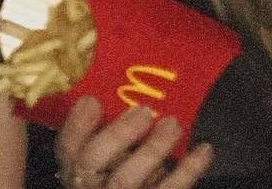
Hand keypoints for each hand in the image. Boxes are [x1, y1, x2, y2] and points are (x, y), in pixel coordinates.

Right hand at [56, 97, 212, 187]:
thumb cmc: (114, 176)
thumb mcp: (100, 156)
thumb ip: (101, 132)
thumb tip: (112, 92)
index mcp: (74, 167)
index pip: (67, 146)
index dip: (77, 124)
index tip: (93, 99)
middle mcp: (89, 185)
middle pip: (95, 161)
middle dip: (118, 134)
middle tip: (143, 110)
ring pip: (129, 179)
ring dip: (153, 149)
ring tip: (173, 124)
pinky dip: (190, 170)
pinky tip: (204, 149)